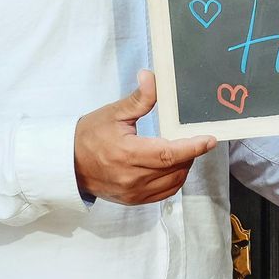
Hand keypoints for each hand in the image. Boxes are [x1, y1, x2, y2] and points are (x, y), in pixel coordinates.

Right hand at [73, 70, 217, 204]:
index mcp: (128, 154)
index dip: (193, 147)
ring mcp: (133, 192)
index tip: (210, 140)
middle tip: (195, 139)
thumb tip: (152, 77)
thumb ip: (139, 99)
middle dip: (190, 153)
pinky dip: (174, 180)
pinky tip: (173, 166)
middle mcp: (133, 178)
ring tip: (183, 151)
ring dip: (184, 167)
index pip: (170, 154)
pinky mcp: (133, 200)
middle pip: (175, 168)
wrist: (68, 164)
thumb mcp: (114, 112)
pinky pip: (163, 193)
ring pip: (173, 182)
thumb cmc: (89, 135)